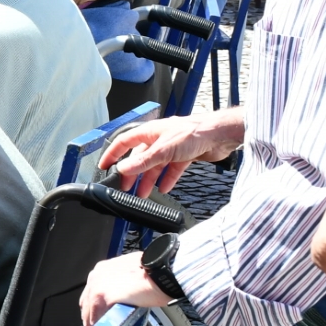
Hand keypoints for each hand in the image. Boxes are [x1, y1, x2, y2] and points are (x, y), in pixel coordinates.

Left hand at [79, 251, 171, 325]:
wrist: (163, 270)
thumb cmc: (155, 272)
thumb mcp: (132, 279)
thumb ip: (123, 291)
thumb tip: (124, 306)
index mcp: (101, 272)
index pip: (93, 300)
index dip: (103, 317)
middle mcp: (95, 278)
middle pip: (90, 311)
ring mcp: (96, 287)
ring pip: (94, 320)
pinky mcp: (103, 297)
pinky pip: (101, 323)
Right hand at [98, 112, 242, 195]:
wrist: (220, 135)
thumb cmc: (194, 132)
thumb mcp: (163, 149)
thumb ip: (143, 161)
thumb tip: (123, 168)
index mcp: (149, 132)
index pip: (123, 143)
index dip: (112, 154)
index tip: (105, 166)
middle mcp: (158, 139)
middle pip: (139, 157)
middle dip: (132, 173)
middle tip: (126, 188)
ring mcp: (171, 147)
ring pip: (155, 165)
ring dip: (148, 179)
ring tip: (143, 194)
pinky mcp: (185, 155)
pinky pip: (171, 169)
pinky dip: (167, 178)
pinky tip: (164, 188)